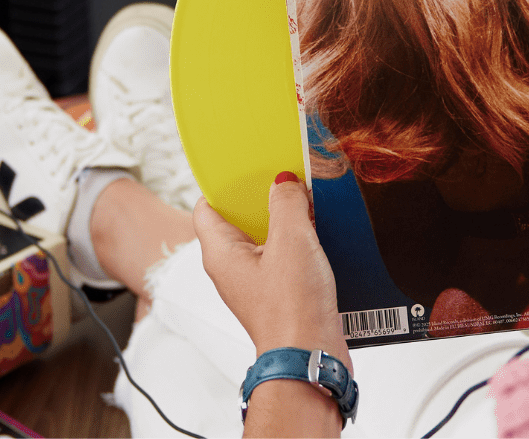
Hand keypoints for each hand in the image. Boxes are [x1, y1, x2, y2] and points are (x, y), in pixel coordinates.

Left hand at [197, 173, 350, 366]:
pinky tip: (322, 240)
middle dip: (265, 201)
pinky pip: (283, 261)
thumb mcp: (292, 240)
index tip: (250, 169)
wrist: (310, 358)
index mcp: (220, 253)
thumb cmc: (291, 310)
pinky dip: (299, 248)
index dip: (226, 186)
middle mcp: (231, 269)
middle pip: (240, 221)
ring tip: (310, 209)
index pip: (206, 207)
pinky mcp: (278, 297)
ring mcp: (254, 284)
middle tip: (289, 184)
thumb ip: (286, 202)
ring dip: (287, 225)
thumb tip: (284, 182)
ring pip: (265, 241)